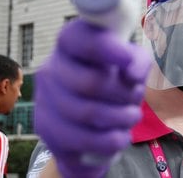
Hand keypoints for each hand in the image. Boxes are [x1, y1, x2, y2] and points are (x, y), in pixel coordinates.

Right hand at [34, 18, 150, 177]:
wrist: (86, 104)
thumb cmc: (112, 75)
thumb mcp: (130, 61)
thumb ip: (138, 60)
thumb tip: (132, 74)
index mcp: (69, 44)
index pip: (79, 39)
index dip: (105, 48)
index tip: (128, 59)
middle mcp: (51, 68)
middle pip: (90, 83)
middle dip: (124, 95)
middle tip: (137, 99)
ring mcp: (44, 99)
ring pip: (86, 114)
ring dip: (120, 120)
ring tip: (131, 117)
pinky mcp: (44, 127)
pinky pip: (78, 141)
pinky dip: (107, 143)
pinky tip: (118, 138)